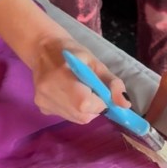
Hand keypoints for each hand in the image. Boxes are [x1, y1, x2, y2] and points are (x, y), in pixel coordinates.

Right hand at [0, 0, 128, 123]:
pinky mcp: (41, 108)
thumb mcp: (96, 63)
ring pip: (75, 118)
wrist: (43, 49)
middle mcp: (49, 91)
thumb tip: (125, 105)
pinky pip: (66, 116)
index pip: (84, 103)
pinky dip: (74, 109)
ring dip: (85, 109)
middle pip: (82, 115)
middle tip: (91, 90)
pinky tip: (69, 95)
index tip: (101, 92)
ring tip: (79, 90)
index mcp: (62, 75)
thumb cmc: (73, 53)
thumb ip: (113, 83)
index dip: (99, 103)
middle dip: (94, 107)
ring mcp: (43, 101)